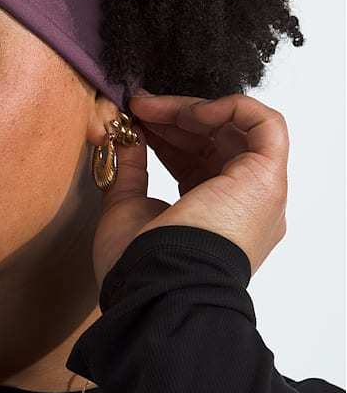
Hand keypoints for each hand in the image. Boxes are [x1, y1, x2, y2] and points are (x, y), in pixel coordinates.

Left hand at [92, 93, 288, 290]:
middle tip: (138, 106)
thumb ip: (130, 170)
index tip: (133, 121)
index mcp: (213, 218)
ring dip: (191, 111)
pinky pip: (266, 125)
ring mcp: (259, 194)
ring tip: (150, 108)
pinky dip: (231, 107)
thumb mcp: (125, 209)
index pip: (196, 163)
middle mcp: (243, 206)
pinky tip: (190, 112)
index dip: (165, 136)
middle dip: (173, 119)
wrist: (158, 285)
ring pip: (236, 130)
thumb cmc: (139, 263)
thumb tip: (125, 135)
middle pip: (215, 144)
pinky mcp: (267, 180)